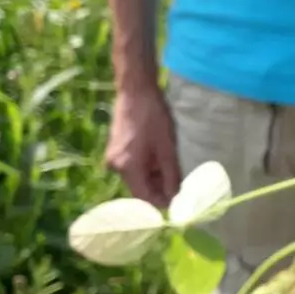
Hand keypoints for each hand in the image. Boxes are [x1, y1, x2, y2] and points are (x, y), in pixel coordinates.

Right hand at [104, 85, 180, 207]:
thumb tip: (175, 197)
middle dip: (160, 188)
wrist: (136, 91)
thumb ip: (171, 176)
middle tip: (181, 182)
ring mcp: (114, 158)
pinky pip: (134, 167)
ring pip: (138, 177)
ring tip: (172, 165)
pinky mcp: (116, 150)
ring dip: (156, 176)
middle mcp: (116, 166)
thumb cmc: (153, 117)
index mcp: (127, 167)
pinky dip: (148, 166)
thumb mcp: (167, 149)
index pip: (144, 197)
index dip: (163, 202)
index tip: (179, 201)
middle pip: (140, 188)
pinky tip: (162, 157)